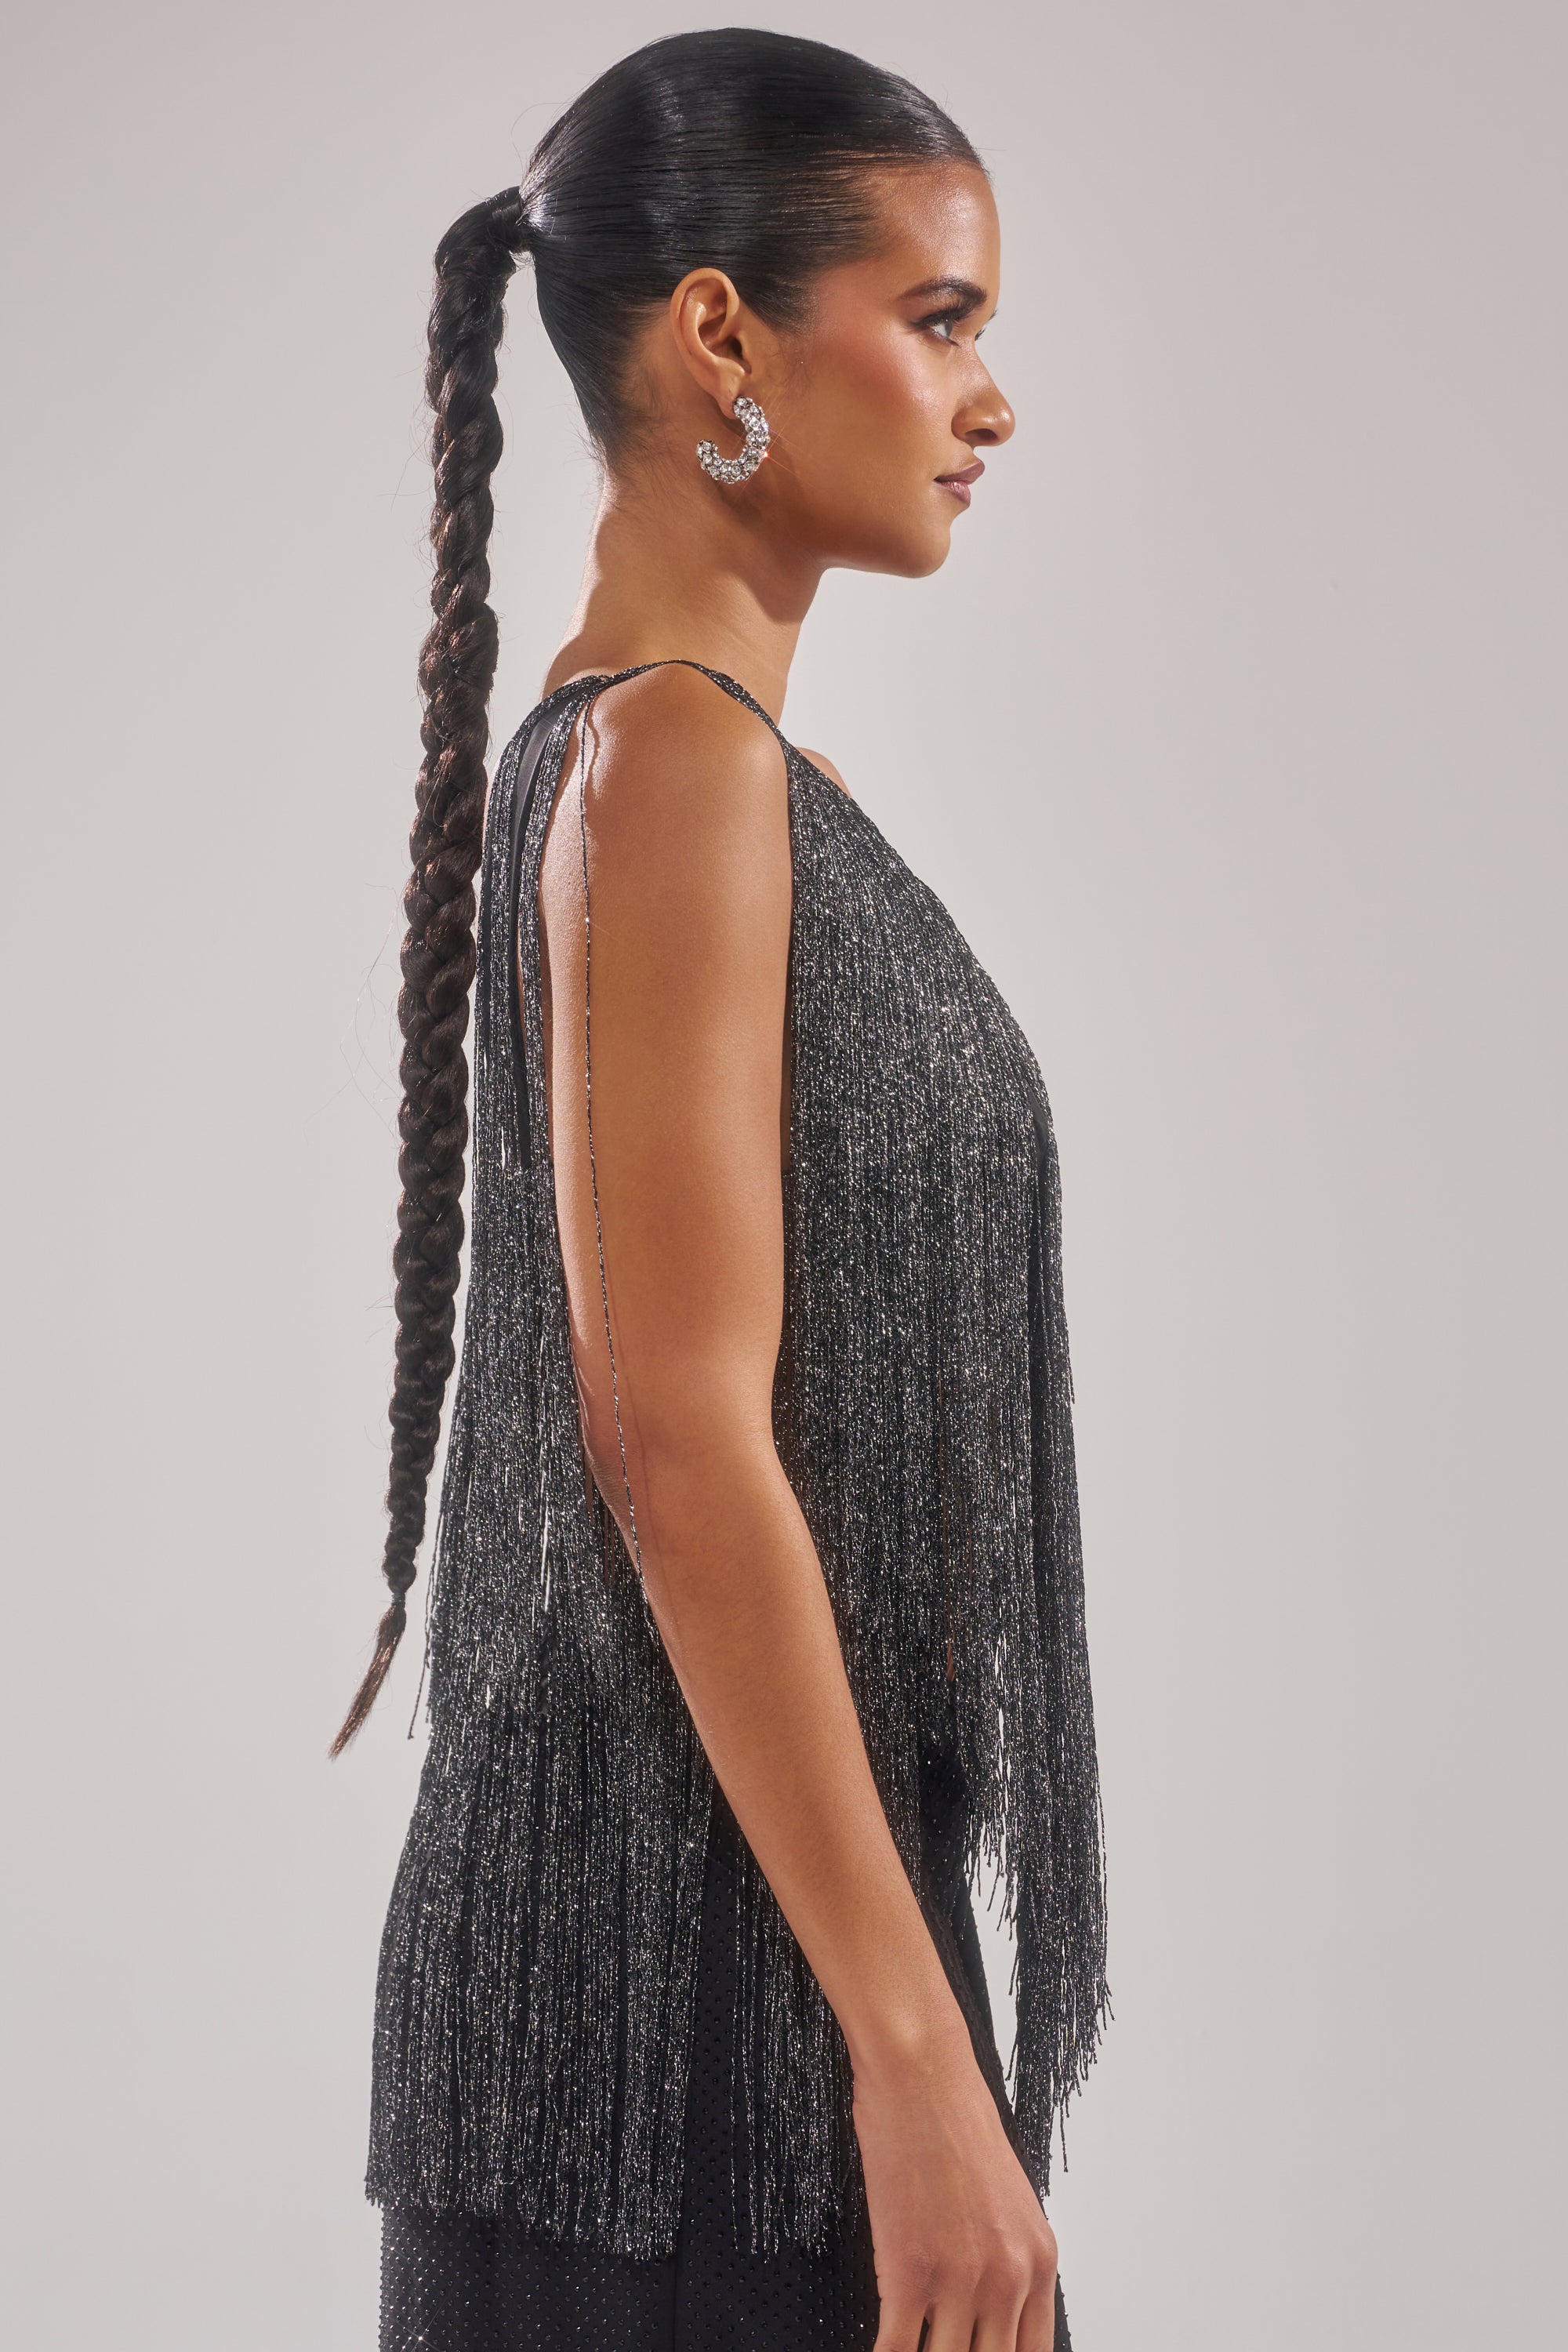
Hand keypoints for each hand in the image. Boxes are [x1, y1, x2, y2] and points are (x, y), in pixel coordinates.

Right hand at [854, 2017, 1058, 2351]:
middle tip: (937, 2350)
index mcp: (1039, 2261)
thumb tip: (990, 2312)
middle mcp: (1010, 2278)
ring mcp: (961, 2281)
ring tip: (904, 2349)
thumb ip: (1007, 2260)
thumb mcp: (1007, 2200)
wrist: (921, 2074)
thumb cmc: (955, 2120)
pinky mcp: (910, 2273)